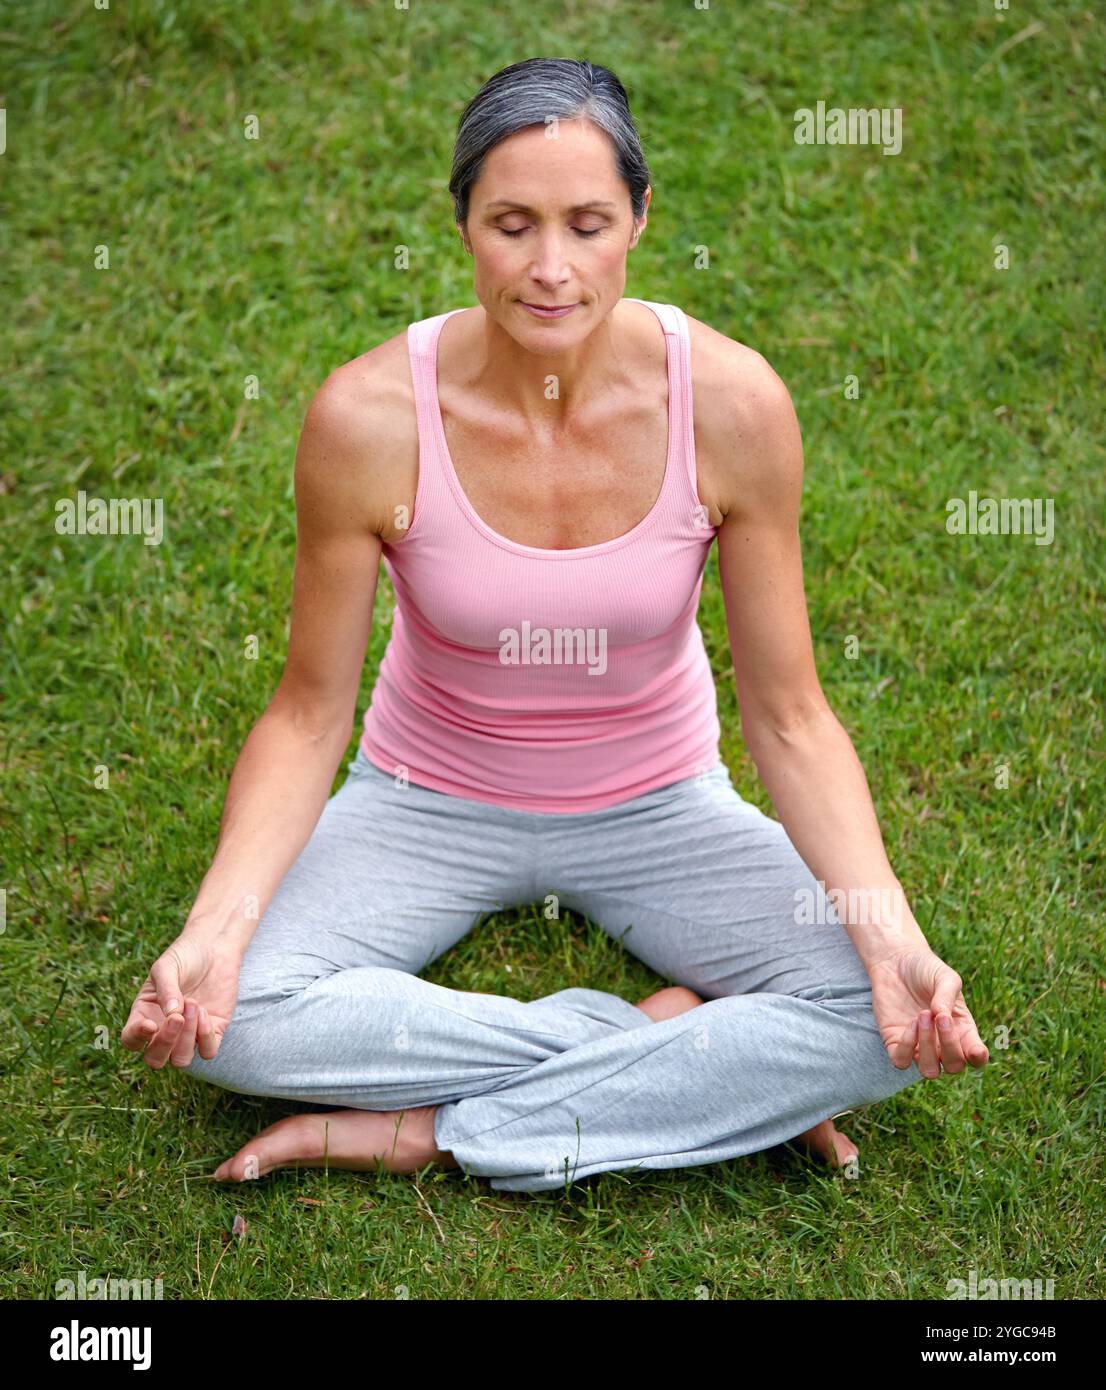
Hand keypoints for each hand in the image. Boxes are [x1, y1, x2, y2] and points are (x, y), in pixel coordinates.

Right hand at [120, 934, 241, 1068]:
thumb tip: (172, 1016)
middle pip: (155, 1059)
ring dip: (187, 1037)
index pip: (131, 1040)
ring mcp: (188, 1035)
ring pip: (181, 1060)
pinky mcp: (212, 1032)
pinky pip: (208, 1051)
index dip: (137, 1038)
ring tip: (194, 1005)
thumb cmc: (184, 957)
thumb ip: (166, 990)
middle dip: (165, 1043)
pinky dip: (206, 1037)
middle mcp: (164, 1031)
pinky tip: (206, 1012)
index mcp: (144, 1015)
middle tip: (178, 1018)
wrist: (214, 949)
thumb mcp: (168, 967)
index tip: (150, 1024)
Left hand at [868, 944, 989, 1077]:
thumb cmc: (926, 970)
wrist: (895, 961)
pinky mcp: (895, 1043)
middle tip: (940, 1017)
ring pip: (929, 1071)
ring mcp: (918, 1046)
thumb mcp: (944, 977)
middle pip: (954, 1067)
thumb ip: (947, 996)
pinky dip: (907, 1046)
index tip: (976, 1050)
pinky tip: (911, 1022)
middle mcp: (942, 1044)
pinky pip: (902, 1061)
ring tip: (923, 1015)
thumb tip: (942, 1016)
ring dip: (928, 1048)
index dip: (978, 1059)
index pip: (976, 1057)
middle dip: (950, 1045)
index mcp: (962, 1030)